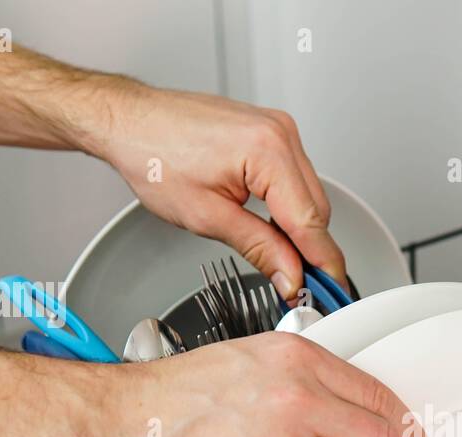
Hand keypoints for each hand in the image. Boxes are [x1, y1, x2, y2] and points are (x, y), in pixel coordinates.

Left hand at [96, 84, 346, 300]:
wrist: (129, 121)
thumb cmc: (153, 154)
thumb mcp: (207, 216)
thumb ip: (259, 248)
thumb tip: (290, 275)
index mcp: (267, 151)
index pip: (310, 221)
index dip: (322, 263)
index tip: (331, 290)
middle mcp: (280, 134)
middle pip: (317, 209)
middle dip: (311, 250)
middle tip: (300, 286)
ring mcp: (278, 129)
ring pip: (309, 196)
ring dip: (300, 229)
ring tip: (282, 260)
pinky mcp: (271, 132)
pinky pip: (296, 178)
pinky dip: (290, 206)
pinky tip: (275, 227)